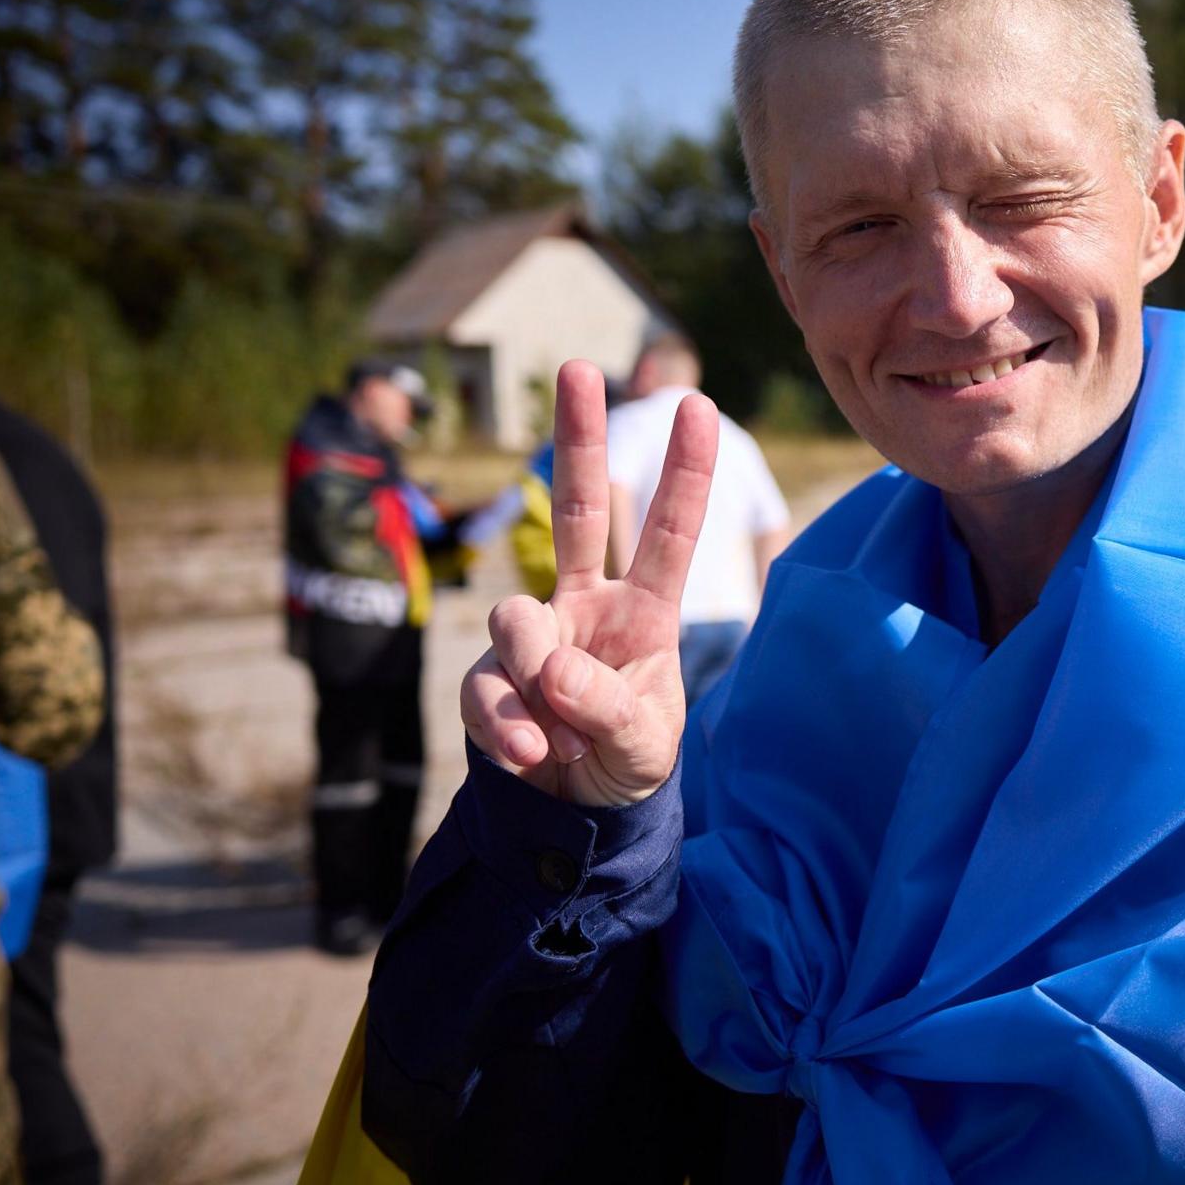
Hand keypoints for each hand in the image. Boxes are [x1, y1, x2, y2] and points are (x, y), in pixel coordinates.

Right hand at [460, 362, 716, 804]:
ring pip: (516, 621)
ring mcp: (531, 636)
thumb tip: (550, 668)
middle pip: (576, 509)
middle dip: (577, 437)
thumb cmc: (627, 762)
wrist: (576, 818)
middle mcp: (585, 606)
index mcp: (645, 611)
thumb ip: (608, 707)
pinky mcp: (488, 678)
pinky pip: (485, 689)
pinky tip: (534, 758)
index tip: (699, 404)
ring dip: (539, 686)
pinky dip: (507, 729)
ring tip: (564, 742)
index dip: (684, 474)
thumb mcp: (644, 743)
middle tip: (578, 366)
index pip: (668, 534)